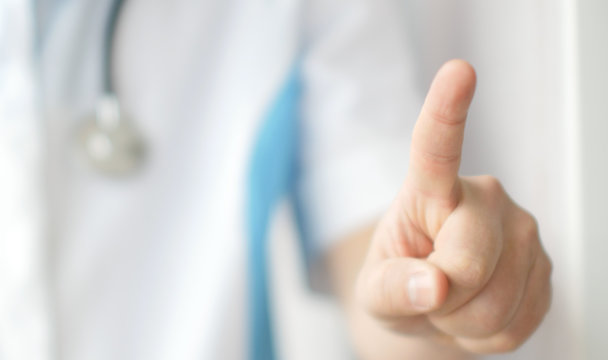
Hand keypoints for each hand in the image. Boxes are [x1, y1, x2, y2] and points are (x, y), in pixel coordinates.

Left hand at [355, 60, 551, 353]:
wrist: (432, 307)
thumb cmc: (398, 284)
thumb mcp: (375, 292)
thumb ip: (393, 286)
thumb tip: (434, 285)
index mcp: (431, 190)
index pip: (437, 148)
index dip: (448, 109)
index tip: (459, 70)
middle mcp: (485, 198)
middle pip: (469, 262)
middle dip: (443, 299)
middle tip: (430, 294)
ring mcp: (522, 230)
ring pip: (497, 303)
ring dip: (464, 322)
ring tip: (453, 303)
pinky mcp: (545, 265)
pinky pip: (520, 323)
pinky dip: (489, 336)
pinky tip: (478, 312)